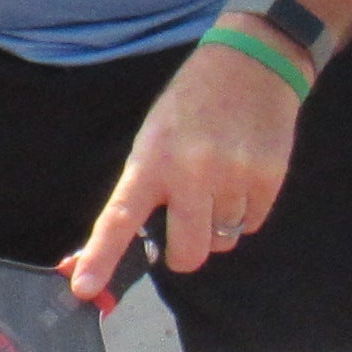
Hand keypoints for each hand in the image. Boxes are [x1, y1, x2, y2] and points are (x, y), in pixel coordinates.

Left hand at [67, 42, 302, 302]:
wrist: (252, 64)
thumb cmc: (191, 105)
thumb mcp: (154, 138)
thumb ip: (144, 190)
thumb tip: (123, 243)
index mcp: (151, 161)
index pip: (118, 217)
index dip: (100, 256)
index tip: (83, 287)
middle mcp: (191, 174)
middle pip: (187, 254)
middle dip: (184, 250)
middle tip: (186, 220)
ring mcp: (233, 178)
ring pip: (223, 241)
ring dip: (218, 224)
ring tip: (219, 179)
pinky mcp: (269, 180)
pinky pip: (252, 225)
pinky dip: (245, 212)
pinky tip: (241, 175)